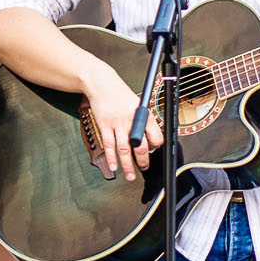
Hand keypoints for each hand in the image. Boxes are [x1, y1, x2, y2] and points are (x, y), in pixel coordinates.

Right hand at [81, 62, 161, 180]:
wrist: (102, 85)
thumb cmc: (121, 95)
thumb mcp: (139, 105)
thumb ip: (144, 121)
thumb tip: (147, 139)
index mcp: (145, 116)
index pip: (157, 137)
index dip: (156, 147)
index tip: (153, 151)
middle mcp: (133, 121)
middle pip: (141, 147)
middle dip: (144, 161)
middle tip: (144, 169)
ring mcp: (118, 124)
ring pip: (125, 150)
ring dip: (128, 165)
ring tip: (130, 175)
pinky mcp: (105, 125)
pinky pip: (109, 145)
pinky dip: (112, 158)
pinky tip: (114, 166)